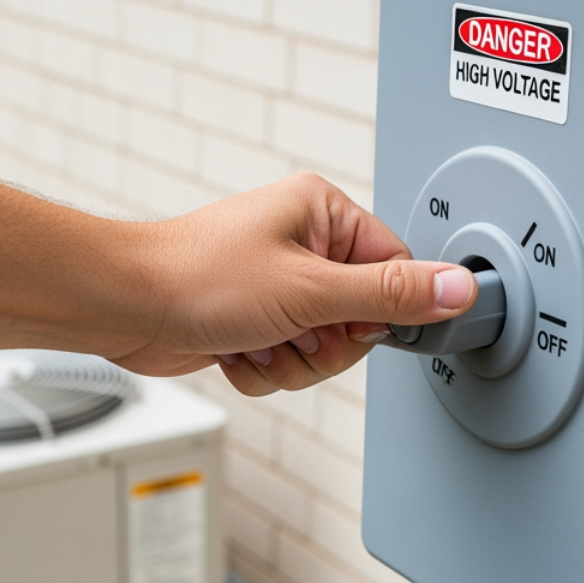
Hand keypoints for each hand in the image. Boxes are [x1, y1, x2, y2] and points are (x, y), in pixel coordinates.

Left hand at [115, 174, 475, 394]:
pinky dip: (263, 369)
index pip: (395, 268)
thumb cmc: (197, 277)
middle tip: (290, 333)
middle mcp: (302, 244)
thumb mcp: (310, 290)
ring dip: (290, 363)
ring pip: (322, 350)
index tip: (349, 328)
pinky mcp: (252, 319)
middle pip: (361, 320)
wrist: (124, 306)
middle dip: (324, 346)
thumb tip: (459, 288)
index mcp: (323, 213)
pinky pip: (286, 362)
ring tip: (255, 341)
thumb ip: (390, 295)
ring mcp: (276, 284)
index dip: (378, 313)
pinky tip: (235, 351)